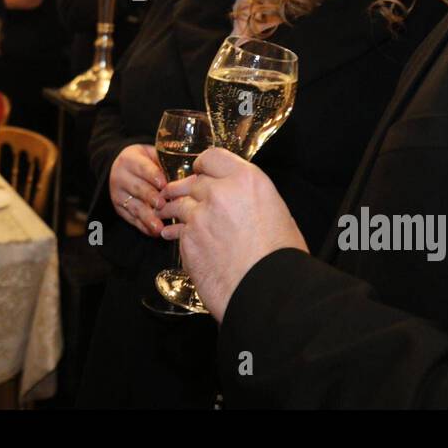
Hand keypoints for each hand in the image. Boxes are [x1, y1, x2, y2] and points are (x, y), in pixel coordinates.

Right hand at [107, 143, 165, 236]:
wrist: (120, 169)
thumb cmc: (144, 162)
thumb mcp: (151, 155)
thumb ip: (165, 163)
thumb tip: (190, 173)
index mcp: (130, 160)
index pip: (143, 168)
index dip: (154, 176)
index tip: (164, 184)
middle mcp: (121, 177)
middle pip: (138, 188)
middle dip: (151, 197)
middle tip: (162, 205)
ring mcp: (118, 195)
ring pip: (134, 207)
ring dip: (147, 217)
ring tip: (159, 226)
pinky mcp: (119, 209)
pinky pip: (132, 219)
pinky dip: (144, 226)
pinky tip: (154, 232)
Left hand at [158, 146, 307, 321]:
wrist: (268, 290)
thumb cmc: (280, 257)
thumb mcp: (276, 212)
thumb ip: (250, 198)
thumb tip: (239, 200)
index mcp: (247, 180)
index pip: (213, 157)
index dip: (204, 165)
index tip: (200, 172)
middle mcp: (220, 192)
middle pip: (193, 181)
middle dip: (186, 187)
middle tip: (178, 192)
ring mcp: (200, 215)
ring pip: (178, 203)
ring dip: (173, 206)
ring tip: (167, 209)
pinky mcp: (188, 239)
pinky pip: (175, 229)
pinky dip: (173, 231)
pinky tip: (171, 234)